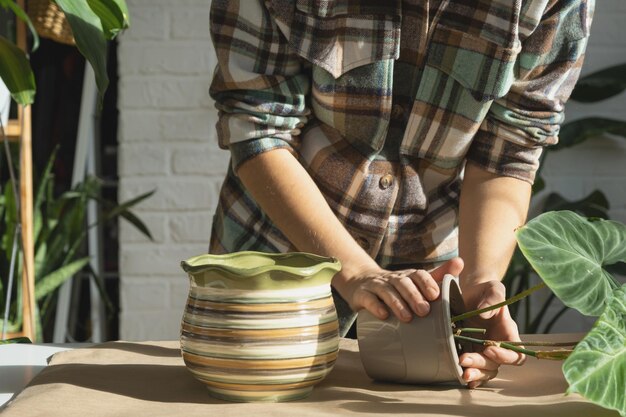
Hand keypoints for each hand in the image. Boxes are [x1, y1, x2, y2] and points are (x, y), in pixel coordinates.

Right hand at [335, 258, 463, 321]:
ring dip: (397, 304)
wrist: (359, 282)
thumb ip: (437, 275)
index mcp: (407, 276)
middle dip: (414, 296)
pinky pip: (368, 299)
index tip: (435, 295)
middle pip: (403, 283)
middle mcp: (392, 278)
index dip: (427, 283)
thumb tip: (460, 261)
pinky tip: (384, 315)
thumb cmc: (394, 286)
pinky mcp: (361, 295)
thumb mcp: (414, 280)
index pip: (418, 274)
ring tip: (407, 318)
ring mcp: (375, 286)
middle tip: (424, 311)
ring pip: (387, 291)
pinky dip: (375, 307)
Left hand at [458, 280, 525, 387]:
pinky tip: (459, 378)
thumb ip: (493, 298)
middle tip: (464, 360)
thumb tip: (484, 314)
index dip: (504, 355)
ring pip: (485, 370)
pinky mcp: (469, 350)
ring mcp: (483, 350)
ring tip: (462, 374)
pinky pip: (472, 367)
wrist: (470, 293)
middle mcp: (497, 345)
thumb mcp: (493, 289)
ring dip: (475, 374)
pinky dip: (469, 375)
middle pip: (496, 365)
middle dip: (481, 365)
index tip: (489, 348)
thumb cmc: (485, 290)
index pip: (516, 353)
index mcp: (508, 333)